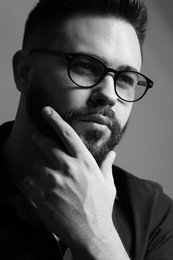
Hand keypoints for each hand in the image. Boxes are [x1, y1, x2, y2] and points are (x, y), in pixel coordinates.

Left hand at [23, 106, 115, 250]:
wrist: (91, 233)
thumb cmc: (100, 207)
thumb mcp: (107, 184)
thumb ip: (107, 166)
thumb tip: (113, 154)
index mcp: (84, 161)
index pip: (67, 133)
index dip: (55, 119)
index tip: (47, 110)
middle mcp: (68, 167)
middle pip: (46, 145)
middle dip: (40, 141)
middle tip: (37, 140)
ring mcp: (53, 180)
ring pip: (37, 165)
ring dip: (40, 169)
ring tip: (48, 180)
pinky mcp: (42, 194)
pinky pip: (29, 181)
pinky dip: (32, 183)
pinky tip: (41, 190)